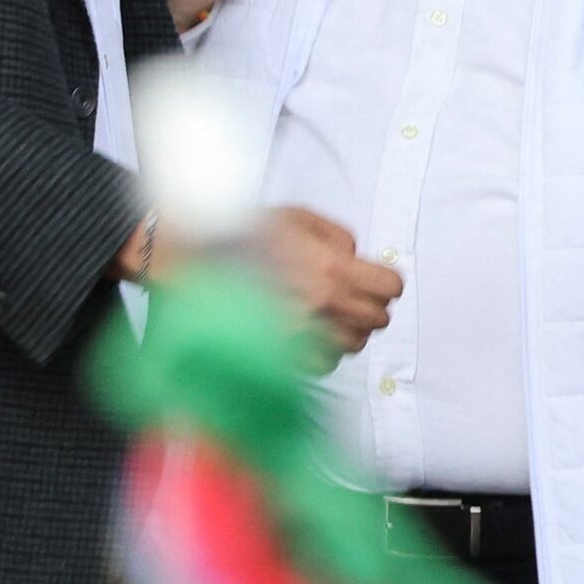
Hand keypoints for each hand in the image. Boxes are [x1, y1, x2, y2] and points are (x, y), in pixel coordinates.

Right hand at [256, 202, 403, 355]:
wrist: (193, 264)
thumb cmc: (243, 236)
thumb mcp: (298, 218)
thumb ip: (339, 237)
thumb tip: (356, 259)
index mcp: (330, 269)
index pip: (390, 288)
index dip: (385, 282)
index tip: (375, 280)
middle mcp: (321, 305)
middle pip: (377, 319)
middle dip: (370, 306)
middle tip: (352, 296)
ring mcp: (302, 334)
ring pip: (354, 345)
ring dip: (349, 330)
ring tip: (328, 315)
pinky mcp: (283, 354)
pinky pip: (325, 364)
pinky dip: (325, 352)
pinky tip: (310, 334)